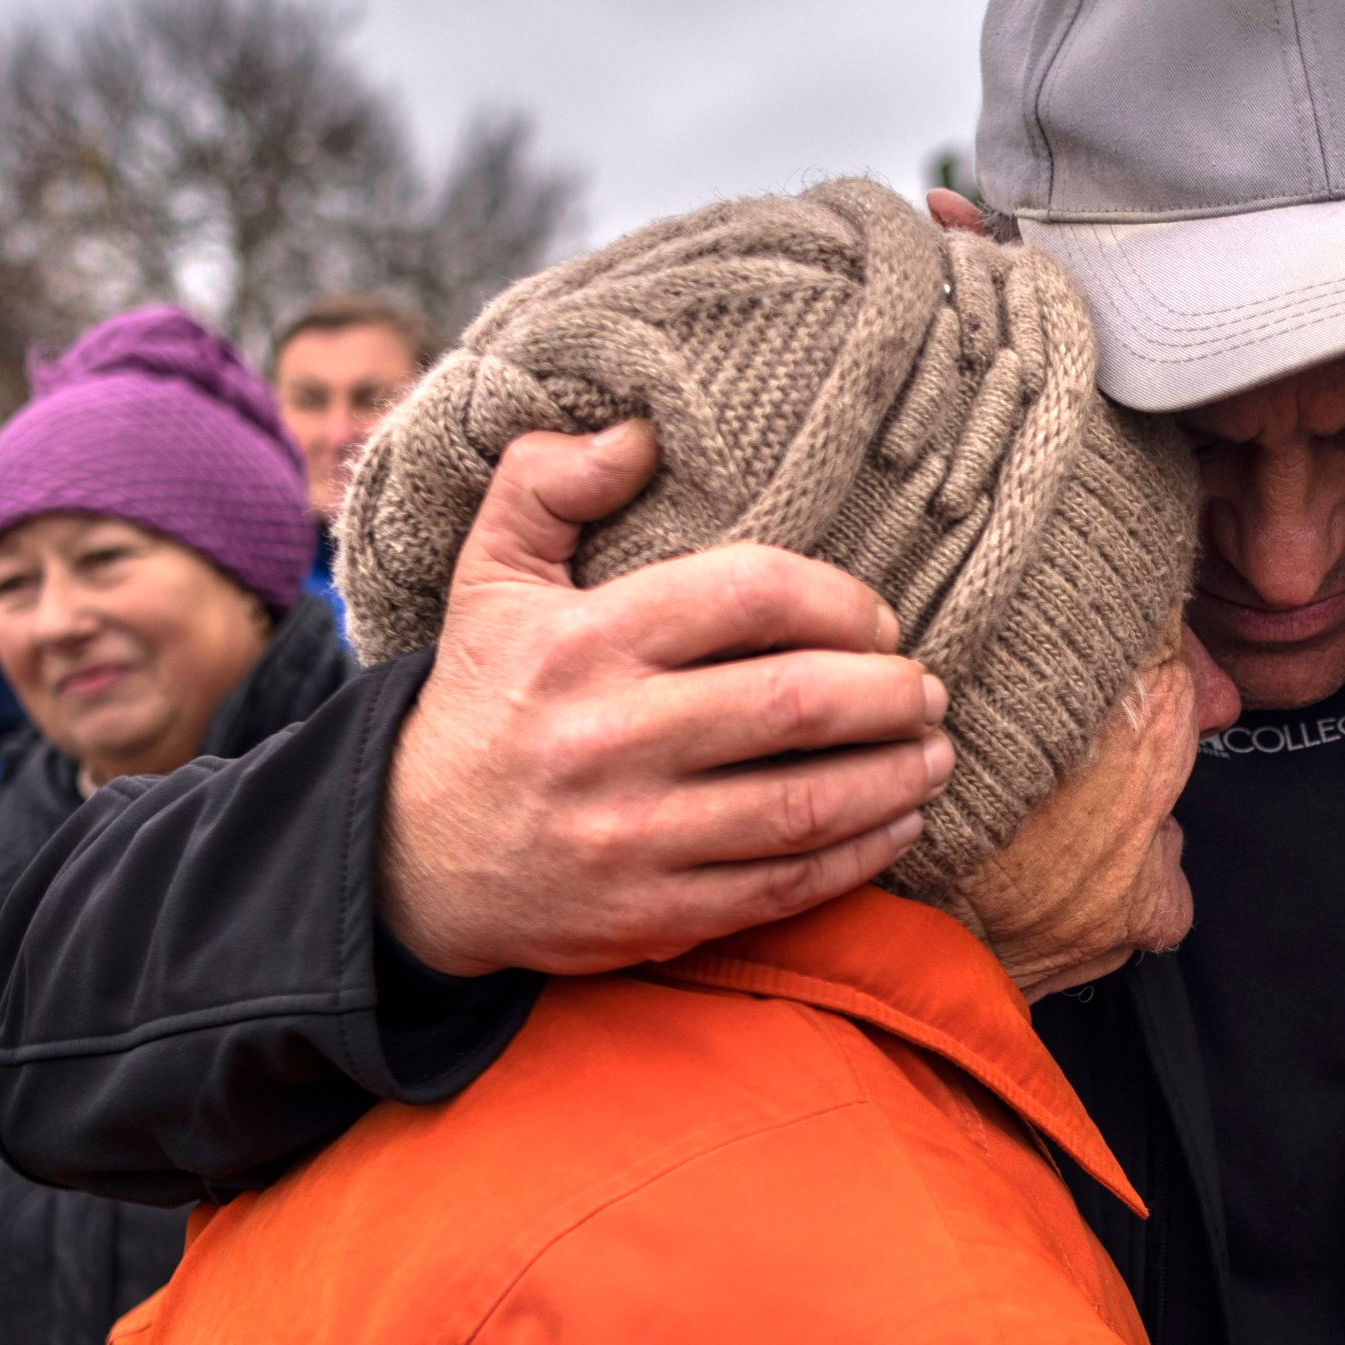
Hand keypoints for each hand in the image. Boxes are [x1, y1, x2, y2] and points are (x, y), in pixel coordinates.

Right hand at [378, 421, 953, 976]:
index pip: (748, 595)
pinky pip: (783, 884)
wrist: (410, 860)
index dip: (839, 601)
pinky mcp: (651, 914)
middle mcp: (609, 738)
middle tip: (930, 690)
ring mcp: (632, 835)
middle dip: (890, 694)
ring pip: (804, 803)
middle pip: (795, 702)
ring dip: (894, 778)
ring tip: (934, 754)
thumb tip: (639, 430)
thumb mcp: (489, 581)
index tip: (879, 619)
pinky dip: (860, 855)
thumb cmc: (480, 703)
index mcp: (583, 643)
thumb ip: (546, 484)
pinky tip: (898, 825)